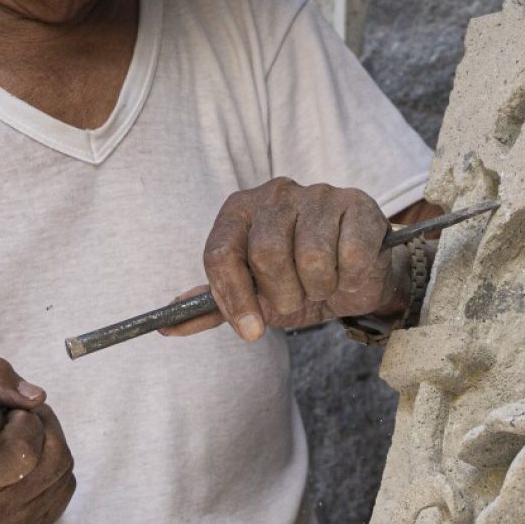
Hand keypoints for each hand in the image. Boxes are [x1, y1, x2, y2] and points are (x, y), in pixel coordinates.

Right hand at [0, 358, 75, 523]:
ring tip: (17, 443)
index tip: (7, 417)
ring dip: (50, 443)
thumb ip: (1, 384)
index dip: (24, 424)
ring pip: (64, 468)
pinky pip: (67, 484)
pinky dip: (53, 465)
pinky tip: (25, 465)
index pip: (24, 455)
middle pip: (55, 458)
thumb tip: (37, 399)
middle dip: (42, 427)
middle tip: (14, 425)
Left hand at [164, 178, 410, 339]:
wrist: (356, 279)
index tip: (251, 330)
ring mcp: (319, 194)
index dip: (234, 298)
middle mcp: (276, 193)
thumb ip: (216, 306)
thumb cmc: (300, 282)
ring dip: (319, 288)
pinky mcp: (356, 203)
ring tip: (324, 282)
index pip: (221, 253)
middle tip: (297, 298)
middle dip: (283, 294)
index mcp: (240, 209)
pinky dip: (349, 277)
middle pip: (266, 255)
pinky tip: (349, 270)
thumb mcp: (255, 297)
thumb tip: (168, 326)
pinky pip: (349, 254)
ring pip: (311, 257)